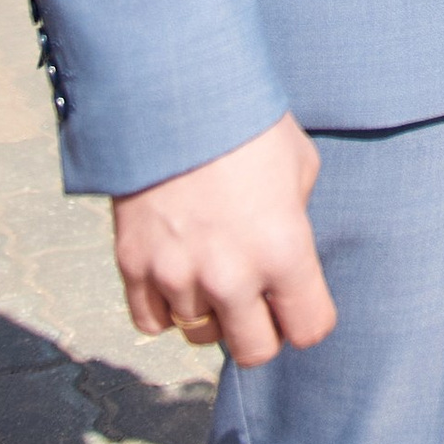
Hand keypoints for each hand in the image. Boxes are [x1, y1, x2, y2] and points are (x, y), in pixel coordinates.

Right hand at [113, 112, 334, 367]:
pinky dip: (165, 309)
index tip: (299, 302)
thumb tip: (285, 254)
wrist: (173, 91)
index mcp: (283, 250)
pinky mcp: (133, 267)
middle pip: (254, 352)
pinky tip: (177, 277)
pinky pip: (152, 322)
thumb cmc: (246, 122)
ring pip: (201, 336)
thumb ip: (296, 221)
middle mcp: (231, 276)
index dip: (308, 317)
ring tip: (214, 273)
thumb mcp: (298, 166)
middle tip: (258, 299)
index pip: (310, 330)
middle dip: (261, 329)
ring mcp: (177, 276)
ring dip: (212, 314)